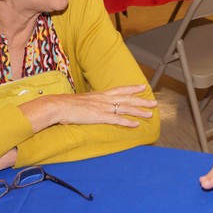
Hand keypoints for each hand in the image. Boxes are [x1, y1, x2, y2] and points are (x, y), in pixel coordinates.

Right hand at [21, 84, 156, 131]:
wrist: (58, 106)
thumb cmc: (67, 105)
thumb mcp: (82, 101)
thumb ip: (91, 102)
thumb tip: (94, 105)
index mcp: (100, 94)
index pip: (120, 89)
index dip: (132, 89)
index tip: (142, 87)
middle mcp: (104, 99)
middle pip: (127, 99)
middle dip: (142, 101)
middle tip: (154, 102)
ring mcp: (103, 108)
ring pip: (125, 108)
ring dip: (139, 111)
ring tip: (150, 114)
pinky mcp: (100, 117)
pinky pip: (117, 119)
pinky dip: (128, 122)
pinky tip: (136, 124)